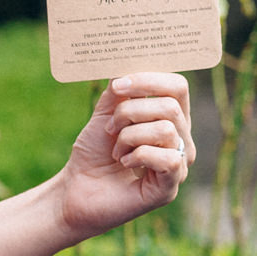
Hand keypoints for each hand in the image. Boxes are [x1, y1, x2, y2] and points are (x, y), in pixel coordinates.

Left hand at [56, 72, 194, 240]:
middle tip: (110, 128)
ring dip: (129, 136)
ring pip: (166, 129)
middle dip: (131, 111)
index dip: (149, 80)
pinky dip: (138, 156)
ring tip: (116, 151)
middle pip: (171, 106)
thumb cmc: (94, 152)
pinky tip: (125, 163)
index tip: (118, 86)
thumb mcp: (106, 113)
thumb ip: (120, 90)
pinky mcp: (170, 188)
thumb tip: (127, 66)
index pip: (177, 87)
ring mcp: (178, 164)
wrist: (75, 190)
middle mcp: (181, 139)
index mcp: (171, 118)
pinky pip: (167, 158)